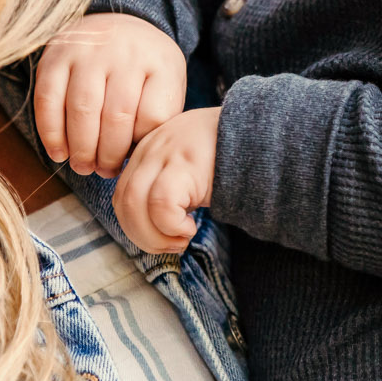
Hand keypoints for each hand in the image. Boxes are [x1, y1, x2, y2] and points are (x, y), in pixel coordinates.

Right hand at [33, 13, 184, 176]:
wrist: (118, 21)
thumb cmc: (144, 69)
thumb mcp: (166, 85)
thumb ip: (156, 119)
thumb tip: (133, 163)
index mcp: (160, 63)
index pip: (154, 116)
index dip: (140, 145)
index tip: (132, 156)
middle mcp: (125, 53)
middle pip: (116, 116)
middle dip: (108, 155)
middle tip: (104, 172)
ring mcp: (89, 51)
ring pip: (82, 109)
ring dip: (80, 148)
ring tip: (83, 166)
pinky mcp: (55, 56)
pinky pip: (48, 99)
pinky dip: (51, 132)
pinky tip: (58, 152)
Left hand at [112, 107, 219, 253]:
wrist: (259, 134)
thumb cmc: (226, 157)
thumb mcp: (185, 166)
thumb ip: (164, 185)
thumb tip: (153, 230)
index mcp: (147, 151)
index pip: (122, 195)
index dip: (135, 226)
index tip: (161, 238)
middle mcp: (150, 149)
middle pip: (124, 202)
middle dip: (141, 236)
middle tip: (170, 246)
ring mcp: (165, 154)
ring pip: (135, 204)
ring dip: (154, 235)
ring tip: (180, 240)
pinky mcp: (184, 164)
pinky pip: (160, 204)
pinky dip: (171, 226)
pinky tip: (190, 228)